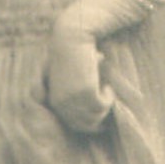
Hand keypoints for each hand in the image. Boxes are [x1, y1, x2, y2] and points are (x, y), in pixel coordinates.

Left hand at [44, 15, 114, 133]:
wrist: (72, 38)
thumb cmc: (72, 57)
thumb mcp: (69, 81)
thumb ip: (76, 97)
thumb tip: (95, 118)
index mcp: (55, 103)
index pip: (75, 125)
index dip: (91, 125)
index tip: (103, 122)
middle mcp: (62, 104)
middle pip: (87, 124)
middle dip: (101, 117)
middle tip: (108, 103)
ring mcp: (73, 99)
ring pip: (97, 115)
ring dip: (105, 105)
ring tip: (107, 90)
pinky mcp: (86, 91)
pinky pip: (103, 104)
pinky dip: (109, 97)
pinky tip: (108, 86)